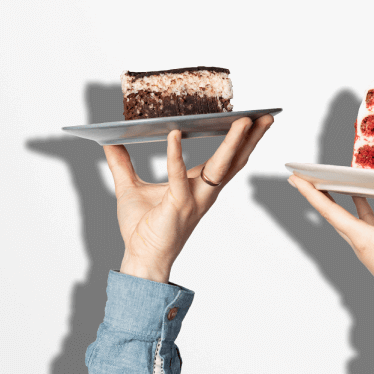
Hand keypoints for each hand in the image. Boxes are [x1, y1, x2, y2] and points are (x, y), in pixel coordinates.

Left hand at [106, 116, 273, 282]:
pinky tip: (174, 134)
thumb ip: (121, 163)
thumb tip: (107, 141)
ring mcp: (194, 198)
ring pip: (220, 166)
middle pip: (235, 160)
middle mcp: (204, 191)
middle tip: (265, 116)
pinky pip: (178, 176)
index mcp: (198, 186)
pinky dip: (175, 154)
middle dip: (252, 138)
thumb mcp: (129, 187)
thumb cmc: (141, 229)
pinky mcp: (178, 204)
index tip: (252, 120)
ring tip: (243, 121)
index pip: (227, 159)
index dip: (241, 141)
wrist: (140, 257)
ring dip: (234, 143)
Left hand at [287, 176, 373, 278]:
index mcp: (362, 237)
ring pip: (359, 217)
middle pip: (336, 213)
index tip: (296, 178)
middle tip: (311, 179)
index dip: (312, 193)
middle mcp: (362, 241)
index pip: (330, 211)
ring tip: (352, 183)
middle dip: (324, 195)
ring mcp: (373, 246)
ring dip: (356, 200)